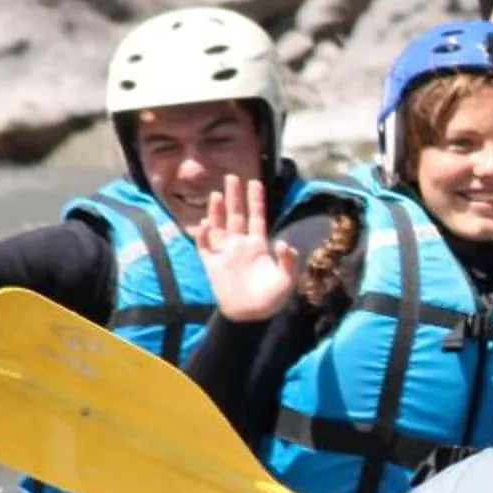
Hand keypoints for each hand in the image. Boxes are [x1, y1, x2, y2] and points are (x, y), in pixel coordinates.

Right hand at [194, 175, 301, 322]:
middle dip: (234, 197)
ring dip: (217, 211)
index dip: (256, 200)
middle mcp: (240, 245)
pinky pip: (205, 247)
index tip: (255, 182)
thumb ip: (289, 261)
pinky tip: (205, 225)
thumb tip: (285, 243)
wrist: (250, 316)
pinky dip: (203, 236)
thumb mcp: (287, 280)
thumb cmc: (271, 299)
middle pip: (236, 215)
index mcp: (258, 245)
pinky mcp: (212, 265)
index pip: (256, 217)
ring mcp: (225, 253)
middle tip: (231, 176)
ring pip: (219, 226)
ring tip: (216, 194)